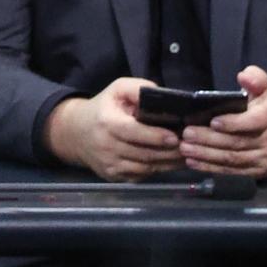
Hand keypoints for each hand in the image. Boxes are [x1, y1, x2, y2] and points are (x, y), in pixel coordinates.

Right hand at [43, 79, 181, 180]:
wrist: (76, 133)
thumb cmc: (104, 108)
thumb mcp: (116, 90)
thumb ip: (137, 89)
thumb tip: (162, 94)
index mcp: (107, 123)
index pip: (134, 132)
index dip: (155, 137)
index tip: (176, 137)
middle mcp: (107, 146)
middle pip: (145, 154)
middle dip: (170, 152)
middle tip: (190, 147)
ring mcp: (111, 165)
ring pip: (146, 168)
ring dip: (169, 164)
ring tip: (187, 156)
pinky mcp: (116, 177)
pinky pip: (142, 176)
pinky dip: (159, 170)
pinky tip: (172, 163)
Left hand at [179, 65, 266, 177]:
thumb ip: (256, 78)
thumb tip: (243, 76)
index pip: (254, 122)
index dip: (234, 123)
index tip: (213, 121)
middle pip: (237, 142)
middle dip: (210, 139)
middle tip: (187, 134)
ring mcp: (263, 159)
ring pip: (232, 159)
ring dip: (206, 155)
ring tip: (185, 148)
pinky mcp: (256, 172)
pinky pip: (232, 171)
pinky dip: (211, 168)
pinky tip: (194, 162)